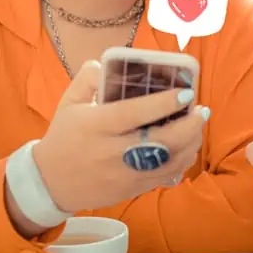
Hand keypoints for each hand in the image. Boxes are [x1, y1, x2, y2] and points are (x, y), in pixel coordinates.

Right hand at [34, 60, 209, 212]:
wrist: (51, 183)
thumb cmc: (64, 137)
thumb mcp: (68, 102)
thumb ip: (88, 78)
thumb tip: (107, 63)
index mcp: (96, 126)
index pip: (134, 113)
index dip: (163, 103)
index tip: (186, 93)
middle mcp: (113, 152)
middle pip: (161, 141)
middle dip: (189, 125)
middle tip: (201, 109)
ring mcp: (125, 174)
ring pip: (169, 162)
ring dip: (191, 143)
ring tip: (198, 125)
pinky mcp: (132, 189)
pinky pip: (164, 177)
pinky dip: (182, 162)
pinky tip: (188, 147)